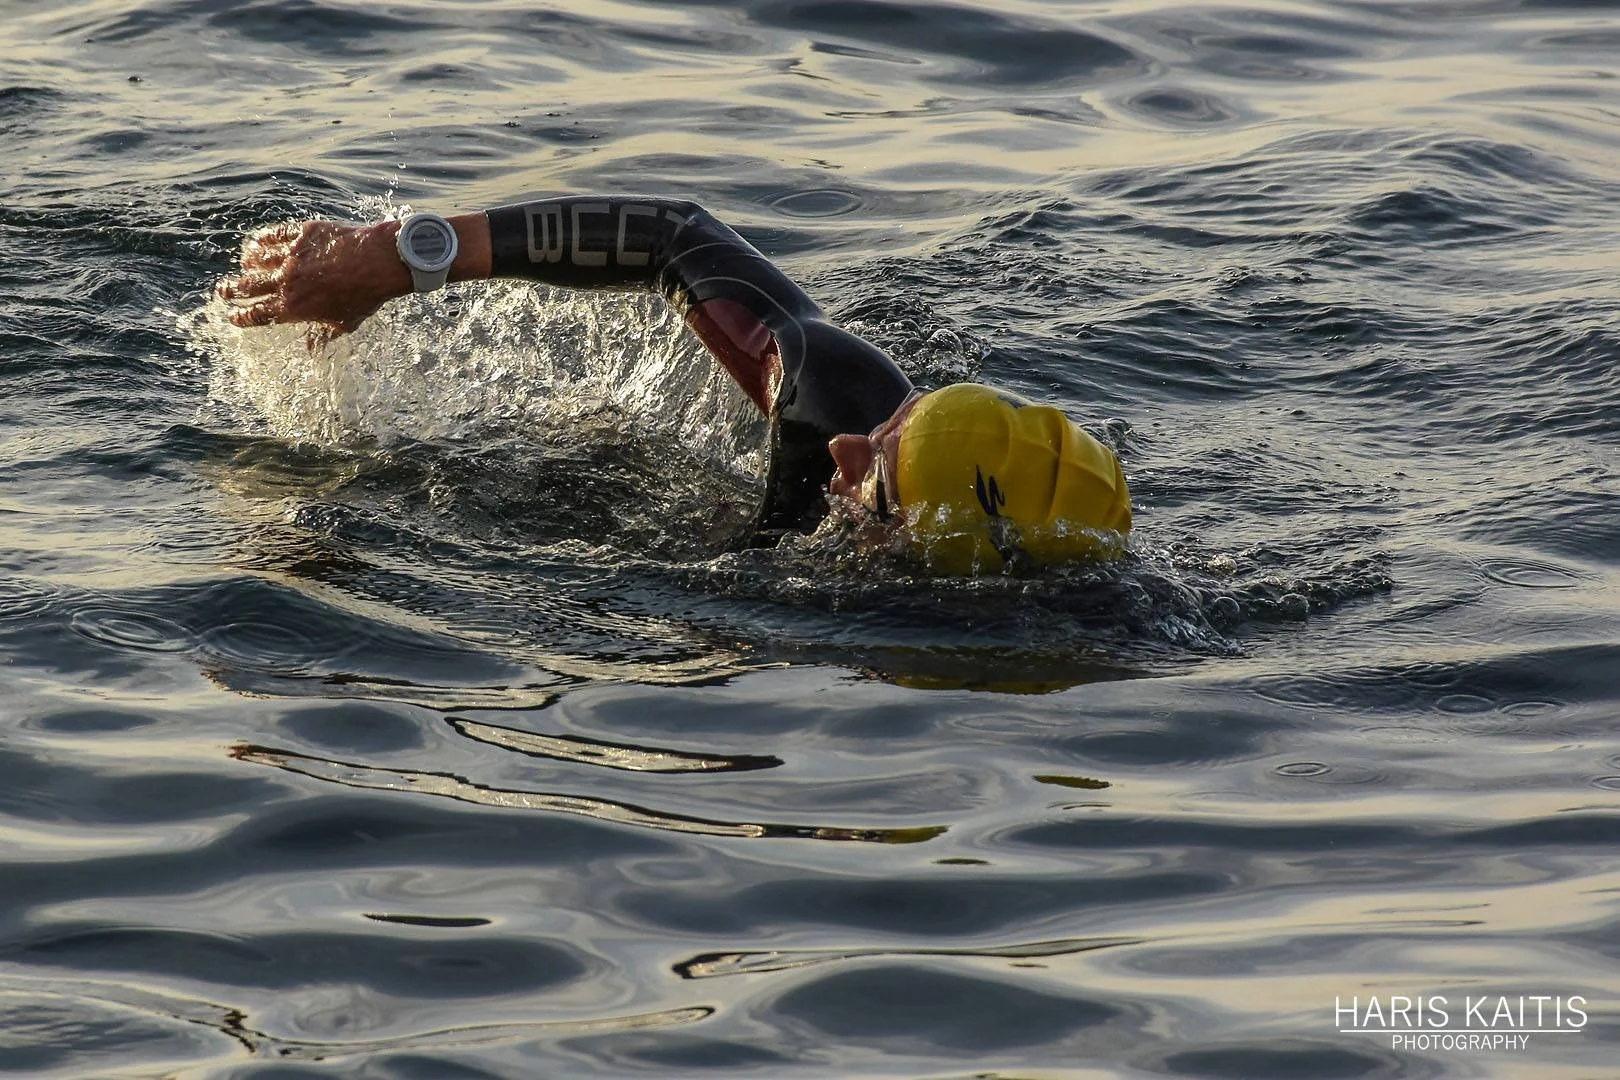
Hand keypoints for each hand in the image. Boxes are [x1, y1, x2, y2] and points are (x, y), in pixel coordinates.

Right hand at [216, 219, 410, 336]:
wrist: (380, 262)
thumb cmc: (366, 297)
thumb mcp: (345, 323)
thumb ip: (323, 336)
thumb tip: (313, 352)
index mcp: (294, 307)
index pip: (258, 314)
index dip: (241, 317)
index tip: (232, 316)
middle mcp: (287, 282)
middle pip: (248, 287)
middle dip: (232, 291)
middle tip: (222, 291)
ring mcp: (292, 256)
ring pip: (256, 260)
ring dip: (246, 265)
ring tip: (242, 266)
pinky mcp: (301, 234)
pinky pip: (273, 236)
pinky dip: (261, 240)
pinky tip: (256, 242)